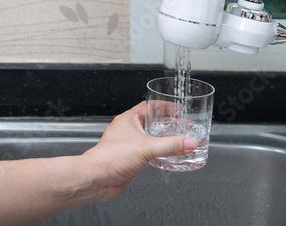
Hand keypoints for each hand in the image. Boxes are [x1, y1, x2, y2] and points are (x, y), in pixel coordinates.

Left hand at [81, 101, 197, 200]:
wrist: (97, 179)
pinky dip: (159, 152)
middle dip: (168, 123)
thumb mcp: (146, 148)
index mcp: (129, 119)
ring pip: (151, 137)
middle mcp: (128, 130)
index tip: (177, 108)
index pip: (150, 106)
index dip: (165, 106)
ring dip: (164, 138)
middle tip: (182, 125)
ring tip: (178, 139)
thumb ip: (170, 145)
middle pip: (152, 122)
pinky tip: (168, 156)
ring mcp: (129, 144)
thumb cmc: (109, 158)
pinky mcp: (131, 158)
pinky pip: (149, 152)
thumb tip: (189, 142)